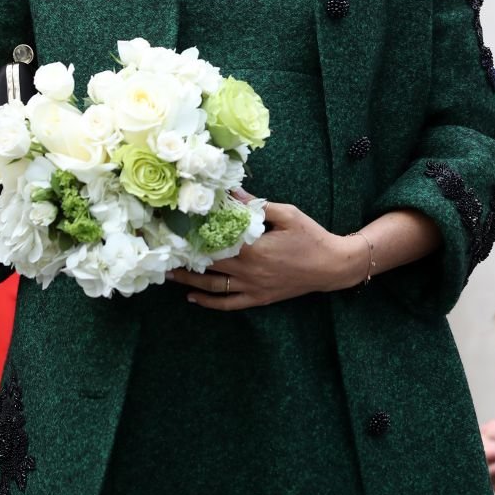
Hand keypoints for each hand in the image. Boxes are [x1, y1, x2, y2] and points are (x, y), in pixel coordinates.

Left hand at [167, 194, 364, 309]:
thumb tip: (232, 191)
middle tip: (162, 252)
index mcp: (254, 248)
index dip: (193, 237)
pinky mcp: (259, 298)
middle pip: (208, 265)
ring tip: (167, 274)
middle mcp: (249, 271)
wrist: (332, 266)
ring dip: (189, 281)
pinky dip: (209, 302)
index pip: (216, 242)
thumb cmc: (311, 236)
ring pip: (213, 286)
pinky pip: (229, 303)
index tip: (173, 231)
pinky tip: (193, 298)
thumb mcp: (286, 214)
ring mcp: (253, 287)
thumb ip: (257, 205)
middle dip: (184, 259)